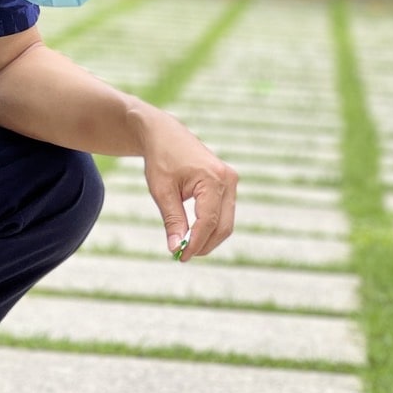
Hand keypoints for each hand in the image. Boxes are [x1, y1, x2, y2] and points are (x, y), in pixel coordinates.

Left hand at [139, 110, 237, 259]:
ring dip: (209, 238)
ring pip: (226, 222)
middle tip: (183, 256)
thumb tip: (176, 247)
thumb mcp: (162, 190)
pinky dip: (211, 226)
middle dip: (204, 245)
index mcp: (213, 179)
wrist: (165, 134)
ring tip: (186, 247)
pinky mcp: (228, 184)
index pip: (208, 221)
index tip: (180, 257)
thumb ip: (172, 219)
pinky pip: (224, 213)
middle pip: (223, 226)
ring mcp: (231, 181)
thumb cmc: (161, 159)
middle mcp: (228, 180)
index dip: (195, 243)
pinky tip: (193, 234)